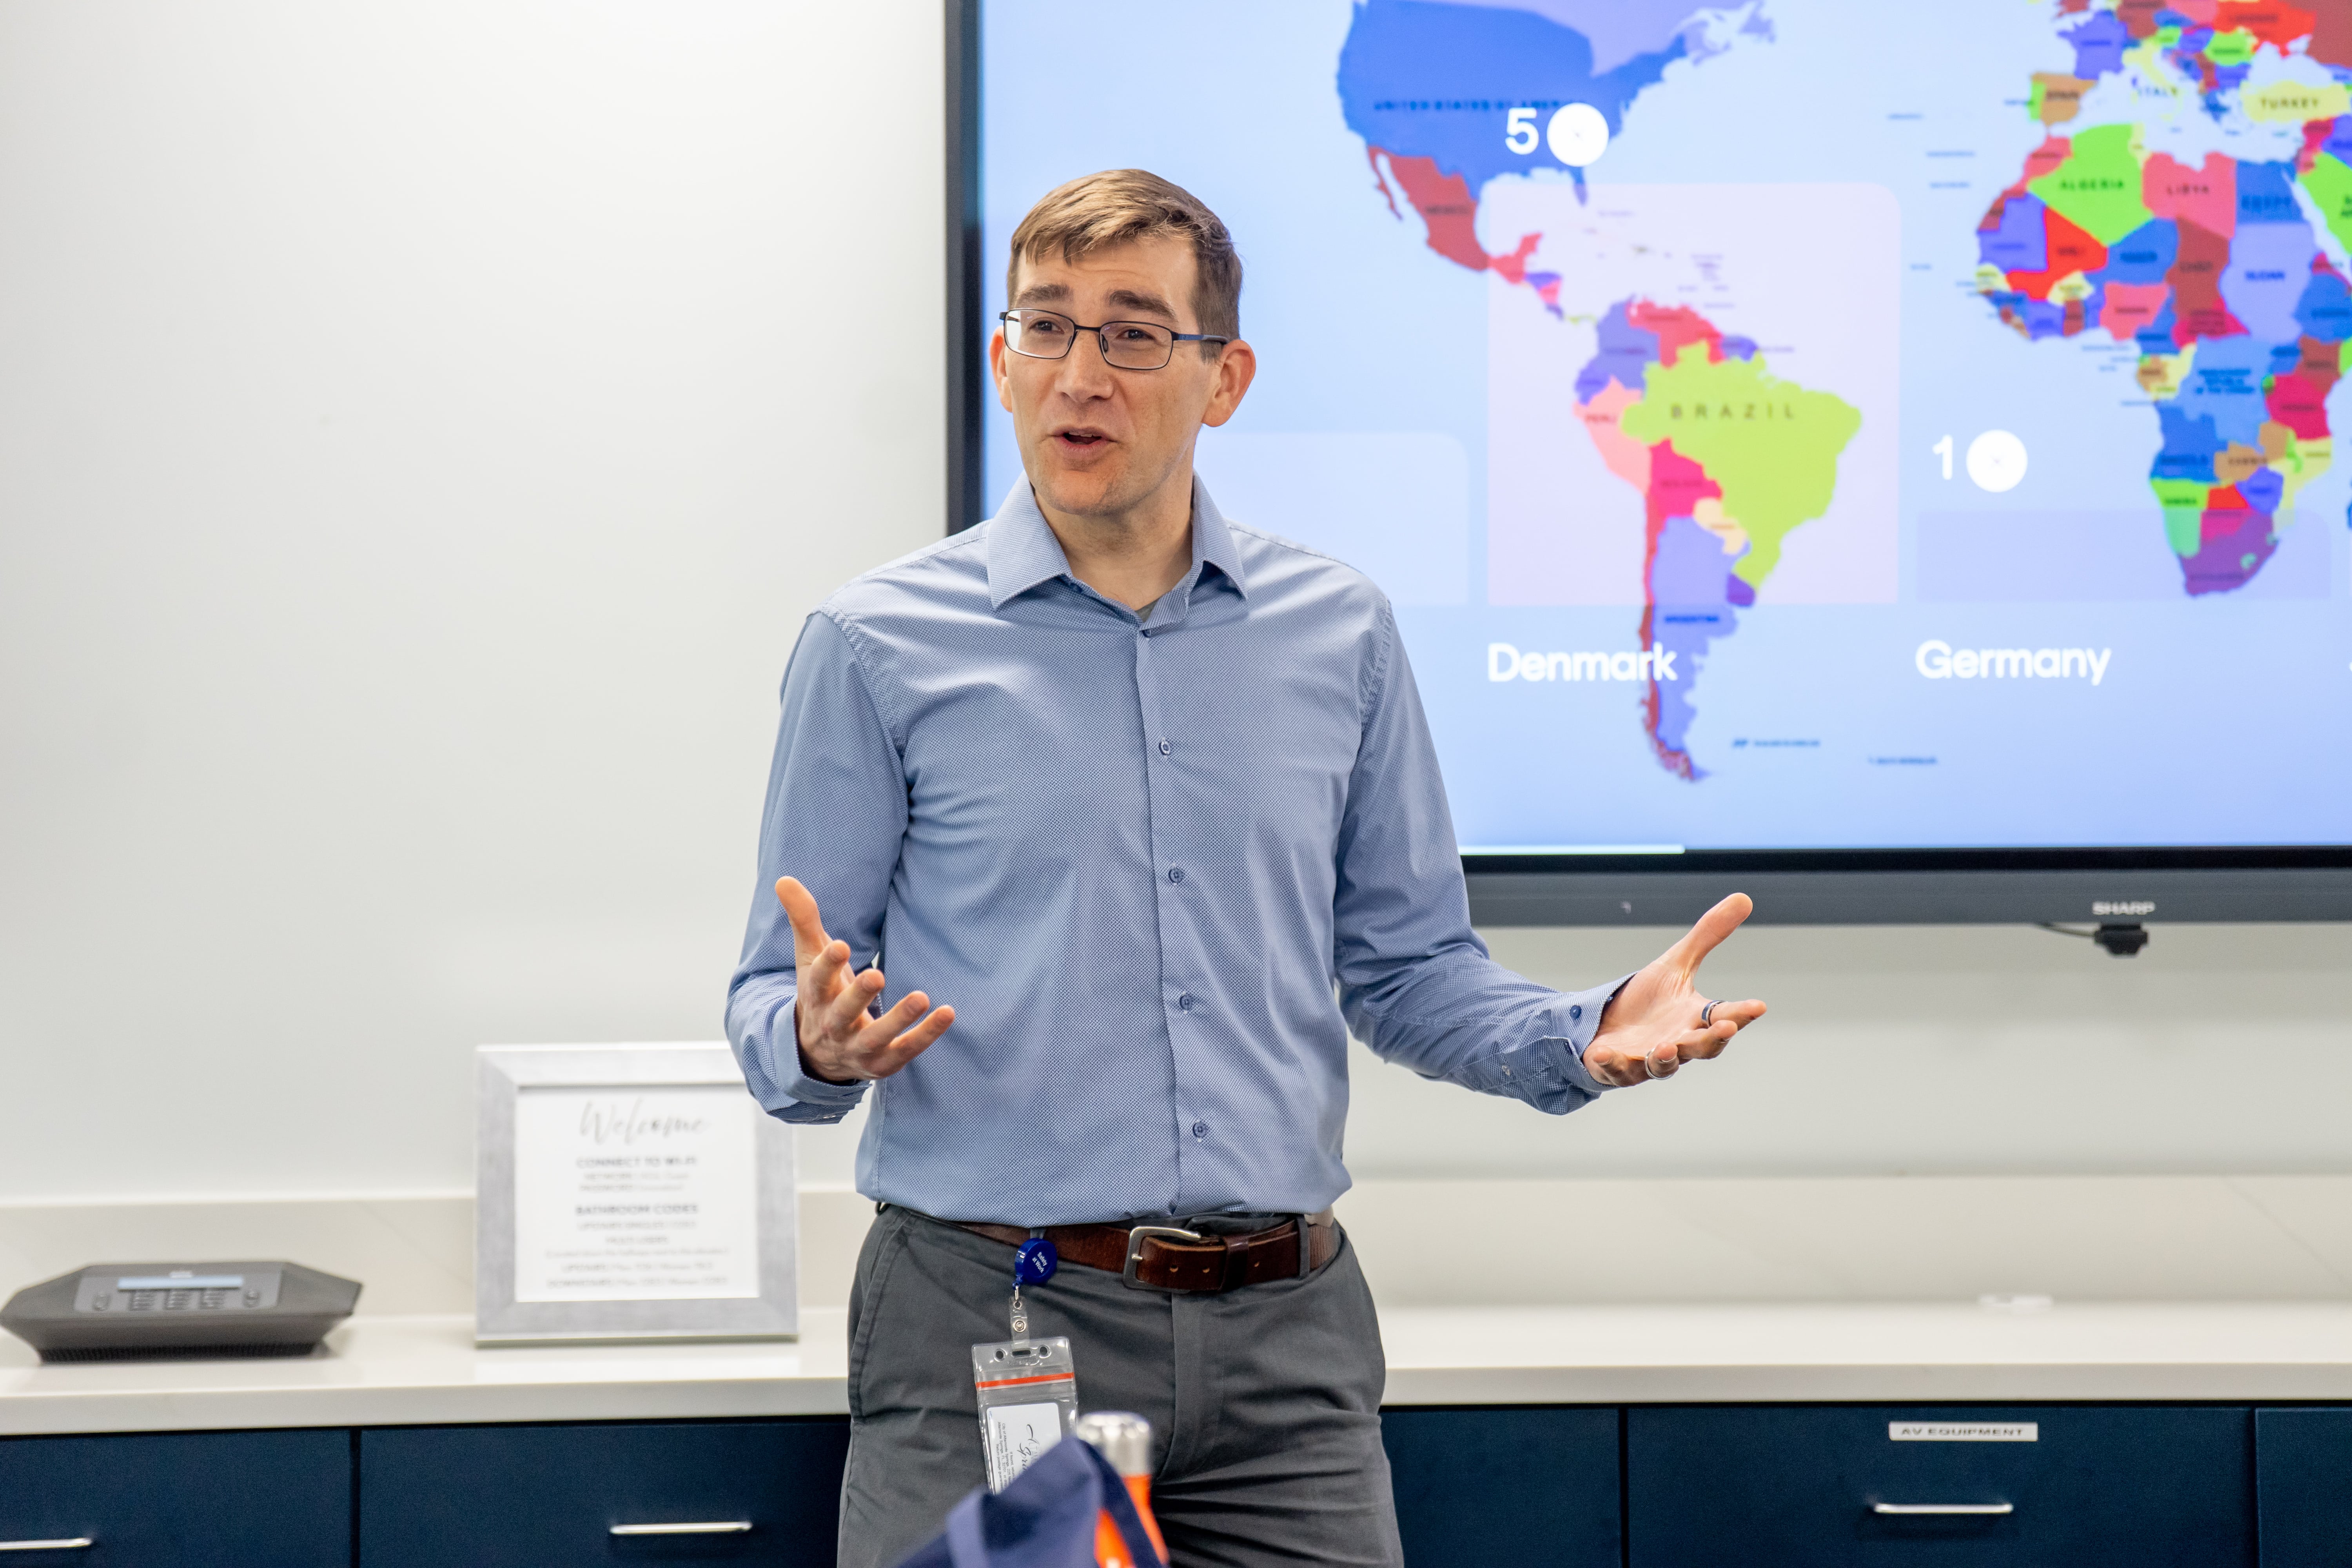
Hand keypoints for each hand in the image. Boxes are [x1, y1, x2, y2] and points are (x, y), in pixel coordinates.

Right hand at [776, 876, 953, 1085]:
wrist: (817, 1055)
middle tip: (876, 974)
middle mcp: (833, 1026)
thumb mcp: (809, 957)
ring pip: (875, 1037)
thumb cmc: (820, 995)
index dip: (828, 964)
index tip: (840, 945)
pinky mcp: (883, 1063)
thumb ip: (803, 919)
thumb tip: (783, 879)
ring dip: (897, 1019)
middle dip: (858, 996)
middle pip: (843, 1013)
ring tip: (921, 997)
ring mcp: (857, 1048)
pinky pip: (906, 1051)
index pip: (817, 981)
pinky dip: (926, 1035)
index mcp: (815, 997)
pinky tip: (947, 1012)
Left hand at [1581, 893, 1765, 1087]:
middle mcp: (1678, 1042)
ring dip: (1666, 1058)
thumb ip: (1707, 936)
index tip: (1759, 1005)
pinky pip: (1615, 1070)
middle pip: (1702, 1047)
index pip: (1724, 1016)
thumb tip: (1744, 898)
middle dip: (1713, 1039)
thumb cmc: (1647, 1000)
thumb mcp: (1675, 963)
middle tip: (1726, 1028)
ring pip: (1664, 1065)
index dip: (1742, 1013)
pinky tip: (1602, 1054)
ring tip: (1665, 1047)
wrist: (1606, 1025)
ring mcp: (1648, 1059)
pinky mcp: (1617, 1068)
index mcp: (1695, 1019)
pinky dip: (1611, 1064)